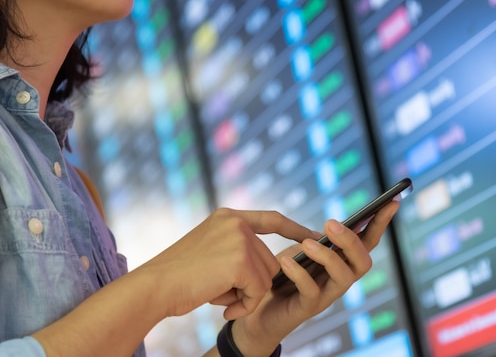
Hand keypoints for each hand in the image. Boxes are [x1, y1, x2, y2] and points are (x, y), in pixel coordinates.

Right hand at [137, 208, 314, 319]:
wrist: (154, 287)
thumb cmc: (178, 277)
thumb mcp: (209, 251)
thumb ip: (236, 249)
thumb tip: (272, 264)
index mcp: (228, 217)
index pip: (272, 219)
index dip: (294, 228)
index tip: (313, 234)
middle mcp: (236, 223)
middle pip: (270, 260)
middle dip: (252, 283)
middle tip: (220, 291)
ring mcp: (239, 239)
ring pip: (267, 277)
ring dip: (246, 295)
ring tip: (215, 293)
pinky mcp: (241, 260)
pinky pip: (259, 292)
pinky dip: (244, 305)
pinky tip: (221, 305)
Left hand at [226, 201, 399, 356]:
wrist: (257, 310)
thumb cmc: (281, 276)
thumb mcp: (298, 250)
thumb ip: (316, 240)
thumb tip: (330, 228)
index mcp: (341, 262)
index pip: (368, 242)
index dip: (381, 223)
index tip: (391, 202)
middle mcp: (340, 280)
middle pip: (363, 262)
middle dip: (351, 241)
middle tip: (330, 224)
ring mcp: (326, 296)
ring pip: (344, 277)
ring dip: (328, 257)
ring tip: (307, 244)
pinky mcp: (307, 309)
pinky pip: (312, 291)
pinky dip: (299, 274)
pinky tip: (285, 262)